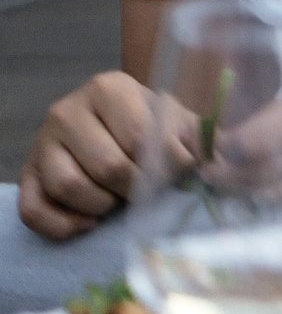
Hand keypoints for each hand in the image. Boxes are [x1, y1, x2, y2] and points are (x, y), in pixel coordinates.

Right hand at [18, 71, 190, 239]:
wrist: (103, 125)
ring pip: (69, 187)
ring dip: (102, 205)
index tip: (177, 172)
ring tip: (118, 200)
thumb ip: (198, 134)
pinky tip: (89, 222)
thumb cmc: (146, 122)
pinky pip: (34, 210)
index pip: (140, 136)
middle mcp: (68, 110)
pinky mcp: (25, 175)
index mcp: (110, 88)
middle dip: (135, 187)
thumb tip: (224, 156)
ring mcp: (42, 143)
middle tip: (146, 189)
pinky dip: (64, 225)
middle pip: (107, 165)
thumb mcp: (174, 119)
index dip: (165, 164)